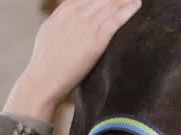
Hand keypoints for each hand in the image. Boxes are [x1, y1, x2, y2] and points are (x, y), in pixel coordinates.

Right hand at [3, 0, 141, 121]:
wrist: (44, 80)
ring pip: (110, 5)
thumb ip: (60, 21)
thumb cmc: (45, 63)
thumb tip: (66, 19)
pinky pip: (115, 20)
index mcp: (63, 12)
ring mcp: (86, 25)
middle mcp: (75, 14)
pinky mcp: (96, 39)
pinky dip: (128, 11)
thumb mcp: (48, 33)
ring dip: (124, 0)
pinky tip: (136, 5)